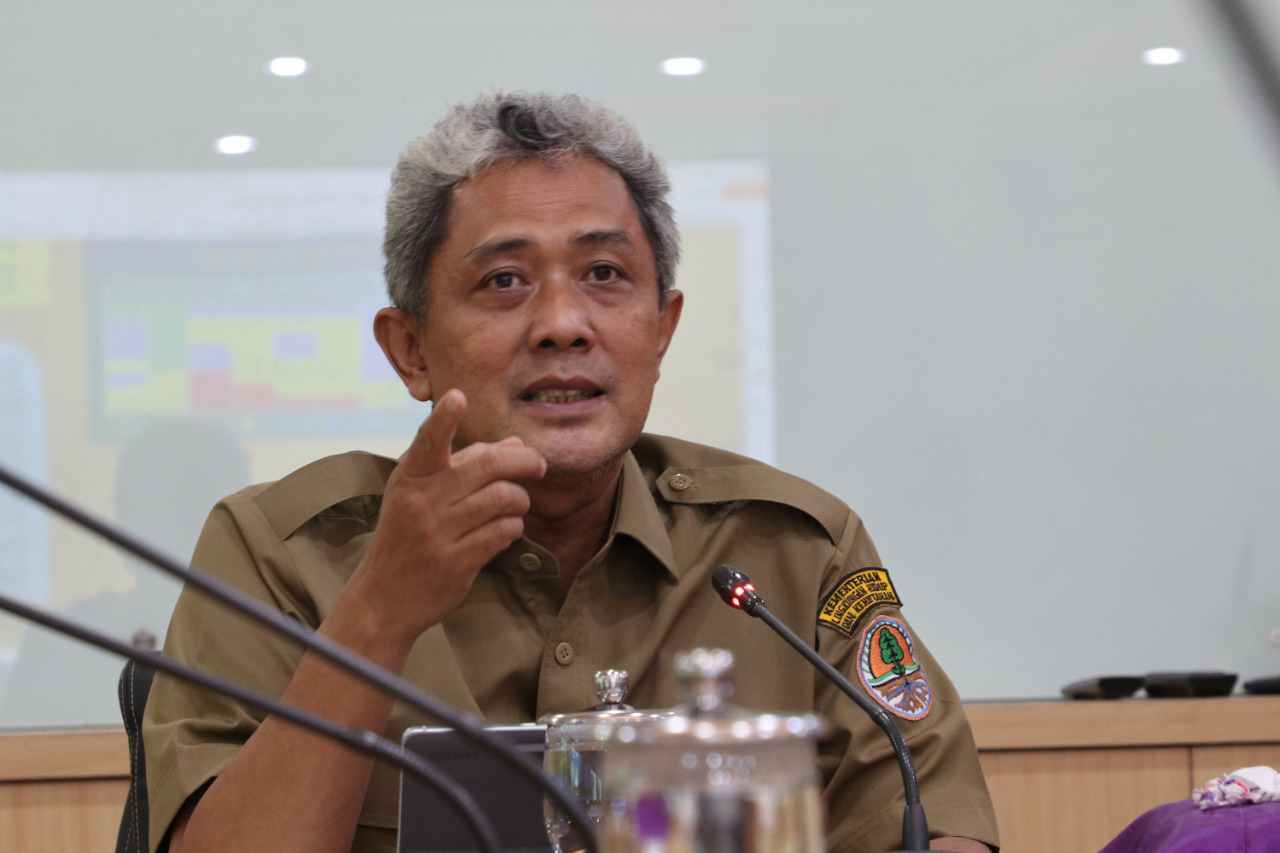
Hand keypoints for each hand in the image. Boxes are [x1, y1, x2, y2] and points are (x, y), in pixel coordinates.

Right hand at [348, 389, 545, 644]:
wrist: (382, 598)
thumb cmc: (407, 536)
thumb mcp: (421, 496)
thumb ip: (464, 466)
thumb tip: (515, 443)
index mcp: (410, 478)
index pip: (427, 442)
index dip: (443, 419)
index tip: (458, 397)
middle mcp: (422, 501)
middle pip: (487, 465)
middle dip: (523, 461)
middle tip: (539, 465)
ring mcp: (438, 533)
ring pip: (503, 498)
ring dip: (520, 499)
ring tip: (517, 504)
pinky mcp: (456, 562)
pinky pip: (503, 531)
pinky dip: (513, 527)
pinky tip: (507, 528)